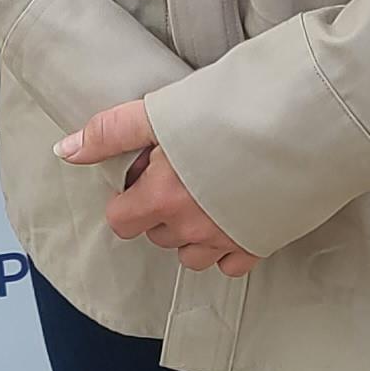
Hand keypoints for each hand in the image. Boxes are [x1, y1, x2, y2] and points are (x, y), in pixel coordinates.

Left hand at [54, 101, 258, 275]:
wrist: (305, 119)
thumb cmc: (235, 107)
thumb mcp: (162, 110)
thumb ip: (111, 132)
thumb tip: (65, 150)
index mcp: (161, 196)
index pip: (120, 220)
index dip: (126, 197)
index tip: (145, 174)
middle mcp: (191, 225)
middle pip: (156, 234)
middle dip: (159, 210)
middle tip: (181, 173)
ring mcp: (227, 240)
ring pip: (191, 254)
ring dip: (190, 231)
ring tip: (207, 194)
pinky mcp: (261, 244)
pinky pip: (230, 263)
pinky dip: (226, 247)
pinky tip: (234, 215)